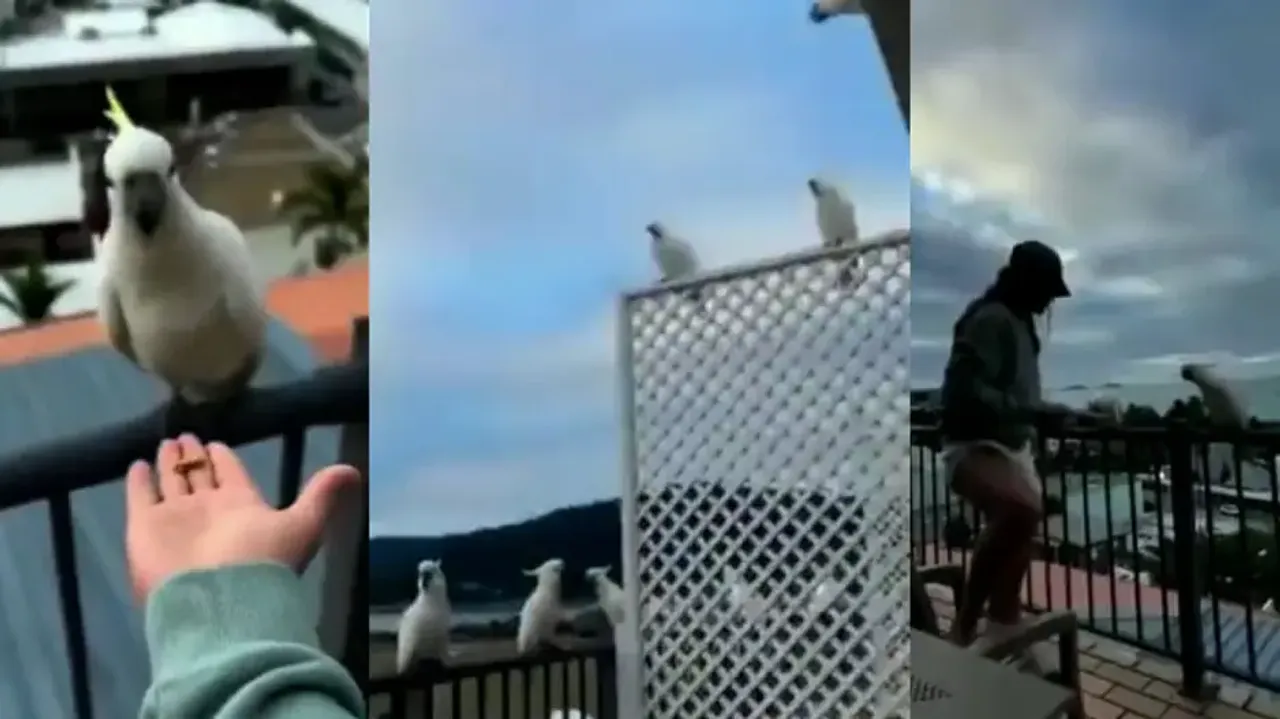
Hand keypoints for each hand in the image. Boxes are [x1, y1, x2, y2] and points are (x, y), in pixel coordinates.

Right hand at [125, 434, 361, 602]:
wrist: (218, 603)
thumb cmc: (262, 562)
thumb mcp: (303, 523)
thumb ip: (322, 495)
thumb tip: (353, 470)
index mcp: (243, 508)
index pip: (232, 475)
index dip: (224, 459)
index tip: (217, 443)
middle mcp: (209, 512)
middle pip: (199, 477)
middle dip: (194, 458)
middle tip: (188, 435)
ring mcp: (176, 520)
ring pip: (172, 483)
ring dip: (170, 463)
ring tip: (168, 442)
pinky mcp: (145, 528)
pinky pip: (140, 498)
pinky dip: (139, 482)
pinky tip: (137, 464)